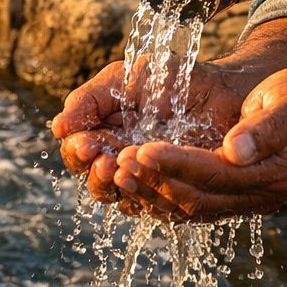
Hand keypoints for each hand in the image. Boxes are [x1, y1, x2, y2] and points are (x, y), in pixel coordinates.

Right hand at [50, 58, 255, 205]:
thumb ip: (91, 99)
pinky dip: (150, 196)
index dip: (78, 150)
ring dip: (118, 187)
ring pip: (122, 198)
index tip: (86, 142)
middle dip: (95, 172)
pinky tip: (151, 180)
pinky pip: (156, 208)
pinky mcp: (176, 197)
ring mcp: (149, 181)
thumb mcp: (128, 78)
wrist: (228, 91)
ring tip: (122, 167)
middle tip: (103, 160)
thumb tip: (57, 127)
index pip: (80, 153)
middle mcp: (123, 163)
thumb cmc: (177, 81)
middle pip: (95, 181)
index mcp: (106, 135)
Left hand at [110, 67, 286, 221]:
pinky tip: (137, 182)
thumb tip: (235, 149)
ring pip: (192, 209)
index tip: (141, 150)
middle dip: (155, 182)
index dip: (176, 164)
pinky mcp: (237, 197)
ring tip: (116, 174)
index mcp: (274, 173)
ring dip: (152, 194)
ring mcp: (248, 201)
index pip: (216, 174)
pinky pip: (194, 206)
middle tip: (118, 162)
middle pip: (198, 199)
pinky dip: (162, 197)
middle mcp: (260, 196)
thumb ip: (267, 126)